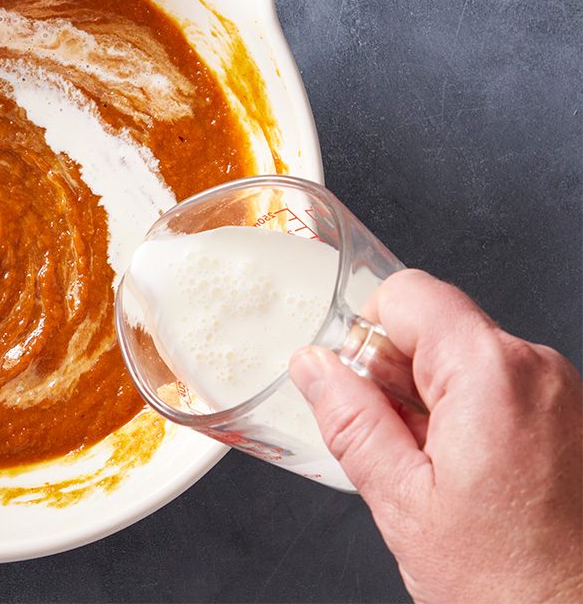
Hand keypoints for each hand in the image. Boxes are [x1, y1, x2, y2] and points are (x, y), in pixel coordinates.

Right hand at [289, 269, 581, 603]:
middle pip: (437, 326)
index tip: (356, 383)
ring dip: (433, 402)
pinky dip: (470, 420)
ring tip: (435, 475)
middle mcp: (537, 369)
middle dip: (398, 375)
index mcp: (491, 374)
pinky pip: (501, 390)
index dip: (367, 331)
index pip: (408, 294)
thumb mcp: (400, 501)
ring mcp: (562, 393)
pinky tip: (467, 479)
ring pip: (466, 360)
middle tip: (394, 447)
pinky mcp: (573, 419)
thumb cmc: (510, 583)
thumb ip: (350, 420)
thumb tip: (313, 367)